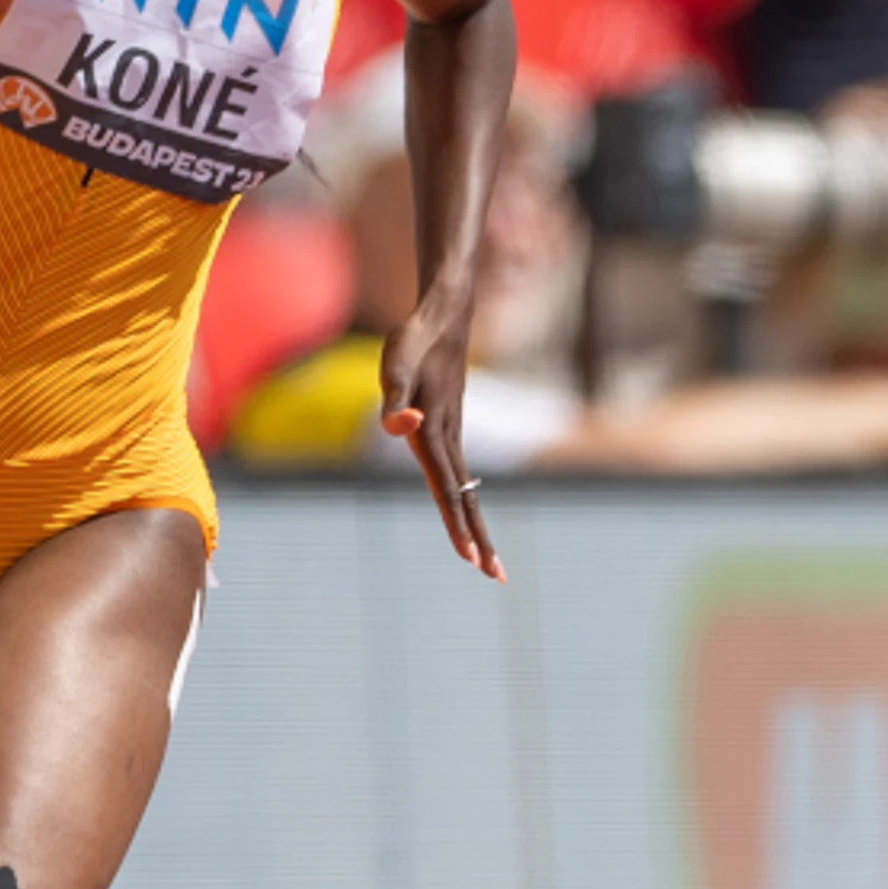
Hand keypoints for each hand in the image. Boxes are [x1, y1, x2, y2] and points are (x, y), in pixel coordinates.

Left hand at [378, 284, 502, 579]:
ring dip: (476, 524)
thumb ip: (393, 398)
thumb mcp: (394, 364)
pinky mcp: (450, 422)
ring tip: (486, 557)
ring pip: (467, 487)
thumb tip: (401, 427)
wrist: (444, 312)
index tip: (468, 557)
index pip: (448, 487)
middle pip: (465, 497)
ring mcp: (453, 430)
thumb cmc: (413, 337)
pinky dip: (467, 498)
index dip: (455, 523)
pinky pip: (460, 471)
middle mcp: (448, 435)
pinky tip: (466, 509)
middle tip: (494, 576)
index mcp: (434, 429)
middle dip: (478, 538)